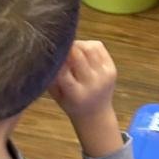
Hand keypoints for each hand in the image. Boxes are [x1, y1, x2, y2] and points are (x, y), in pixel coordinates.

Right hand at [48, 41, 123, 156]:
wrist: (96, 113)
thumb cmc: (71, 102)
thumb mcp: (56, 94)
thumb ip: (51, 75)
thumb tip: (46, 52)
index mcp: (76, 95)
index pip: (63, 70)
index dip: (55, 58)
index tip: (49, 54)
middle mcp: (93, 85)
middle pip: (77, 54)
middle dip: (66, 48)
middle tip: (59, 48)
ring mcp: (105, 76)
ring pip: (88, 47)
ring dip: (77, 45)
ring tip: (70, 51)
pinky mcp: (112, 68)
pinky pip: (97, 46)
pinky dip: (87, 45)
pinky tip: (82, 53)